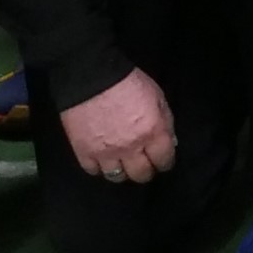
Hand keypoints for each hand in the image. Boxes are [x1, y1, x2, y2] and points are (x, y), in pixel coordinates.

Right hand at [60, 69, 178, 182]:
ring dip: (122, 171)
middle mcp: (131, 147)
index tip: (162, 160)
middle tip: (143, 162)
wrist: (91, 75)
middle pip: (141, 175)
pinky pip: (93, 171)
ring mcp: (106, 152)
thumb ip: (166, 121)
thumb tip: (169, 142)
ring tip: (122, 162)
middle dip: (146, 170)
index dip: (165, 162)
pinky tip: (102, 159)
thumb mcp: (157, 96)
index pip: (164, 160)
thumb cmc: (129, 82)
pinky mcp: (84, 152)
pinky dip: (99, 167)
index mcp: (152, 132)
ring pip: (118, 177)